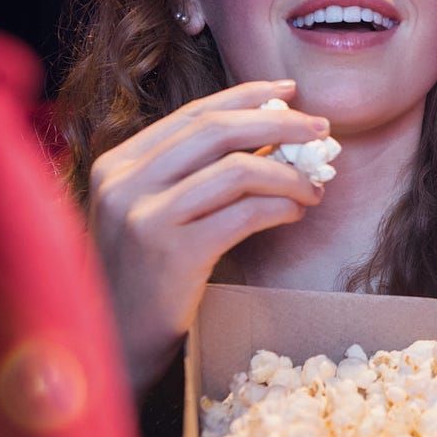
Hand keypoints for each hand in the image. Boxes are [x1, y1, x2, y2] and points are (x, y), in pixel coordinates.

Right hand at [87, 80, 328, 392]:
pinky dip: (280, 207)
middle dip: (279, 123)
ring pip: (237, 170)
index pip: (193, 113)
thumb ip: (191, 173)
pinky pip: (244, 214)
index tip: (289, 92)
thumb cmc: (144, 278)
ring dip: (288, 174)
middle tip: (321, 130)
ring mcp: (145, 217)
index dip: (246, 96)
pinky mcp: (172, 253)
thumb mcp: (151, 212)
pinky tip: (296, 212)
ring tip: (314, 186)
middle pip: (217, 130)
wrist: (114, 344)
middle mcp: (124, 182)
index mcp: (117, 164)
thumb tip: (271, 135)